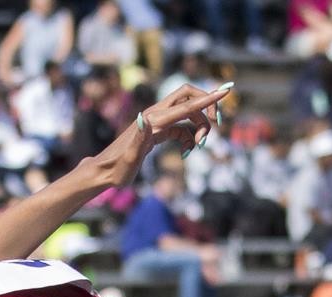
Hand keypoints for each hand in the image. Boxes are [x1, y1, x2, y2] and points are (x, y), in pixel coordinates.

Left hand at [95, 83, 232, 187]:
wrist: (103, 171)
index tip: (227, 90)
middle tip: (215, 128)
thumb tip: (144, 117)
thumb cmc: (116, 169)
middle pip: (189, 98)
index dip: (208, 99)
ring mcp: (157, 122)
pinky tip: (186, 153)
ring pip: (188, 114)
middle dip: (206, 108)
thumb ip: (138, 138)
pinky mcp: (157, 130)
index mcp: (153, 120)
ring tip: (197, 147)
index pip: (186, 105)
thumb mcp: (129, 159)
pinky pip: (181, 126)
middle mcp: (156, 116)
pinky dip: (189, 137)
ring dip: (199, 127)